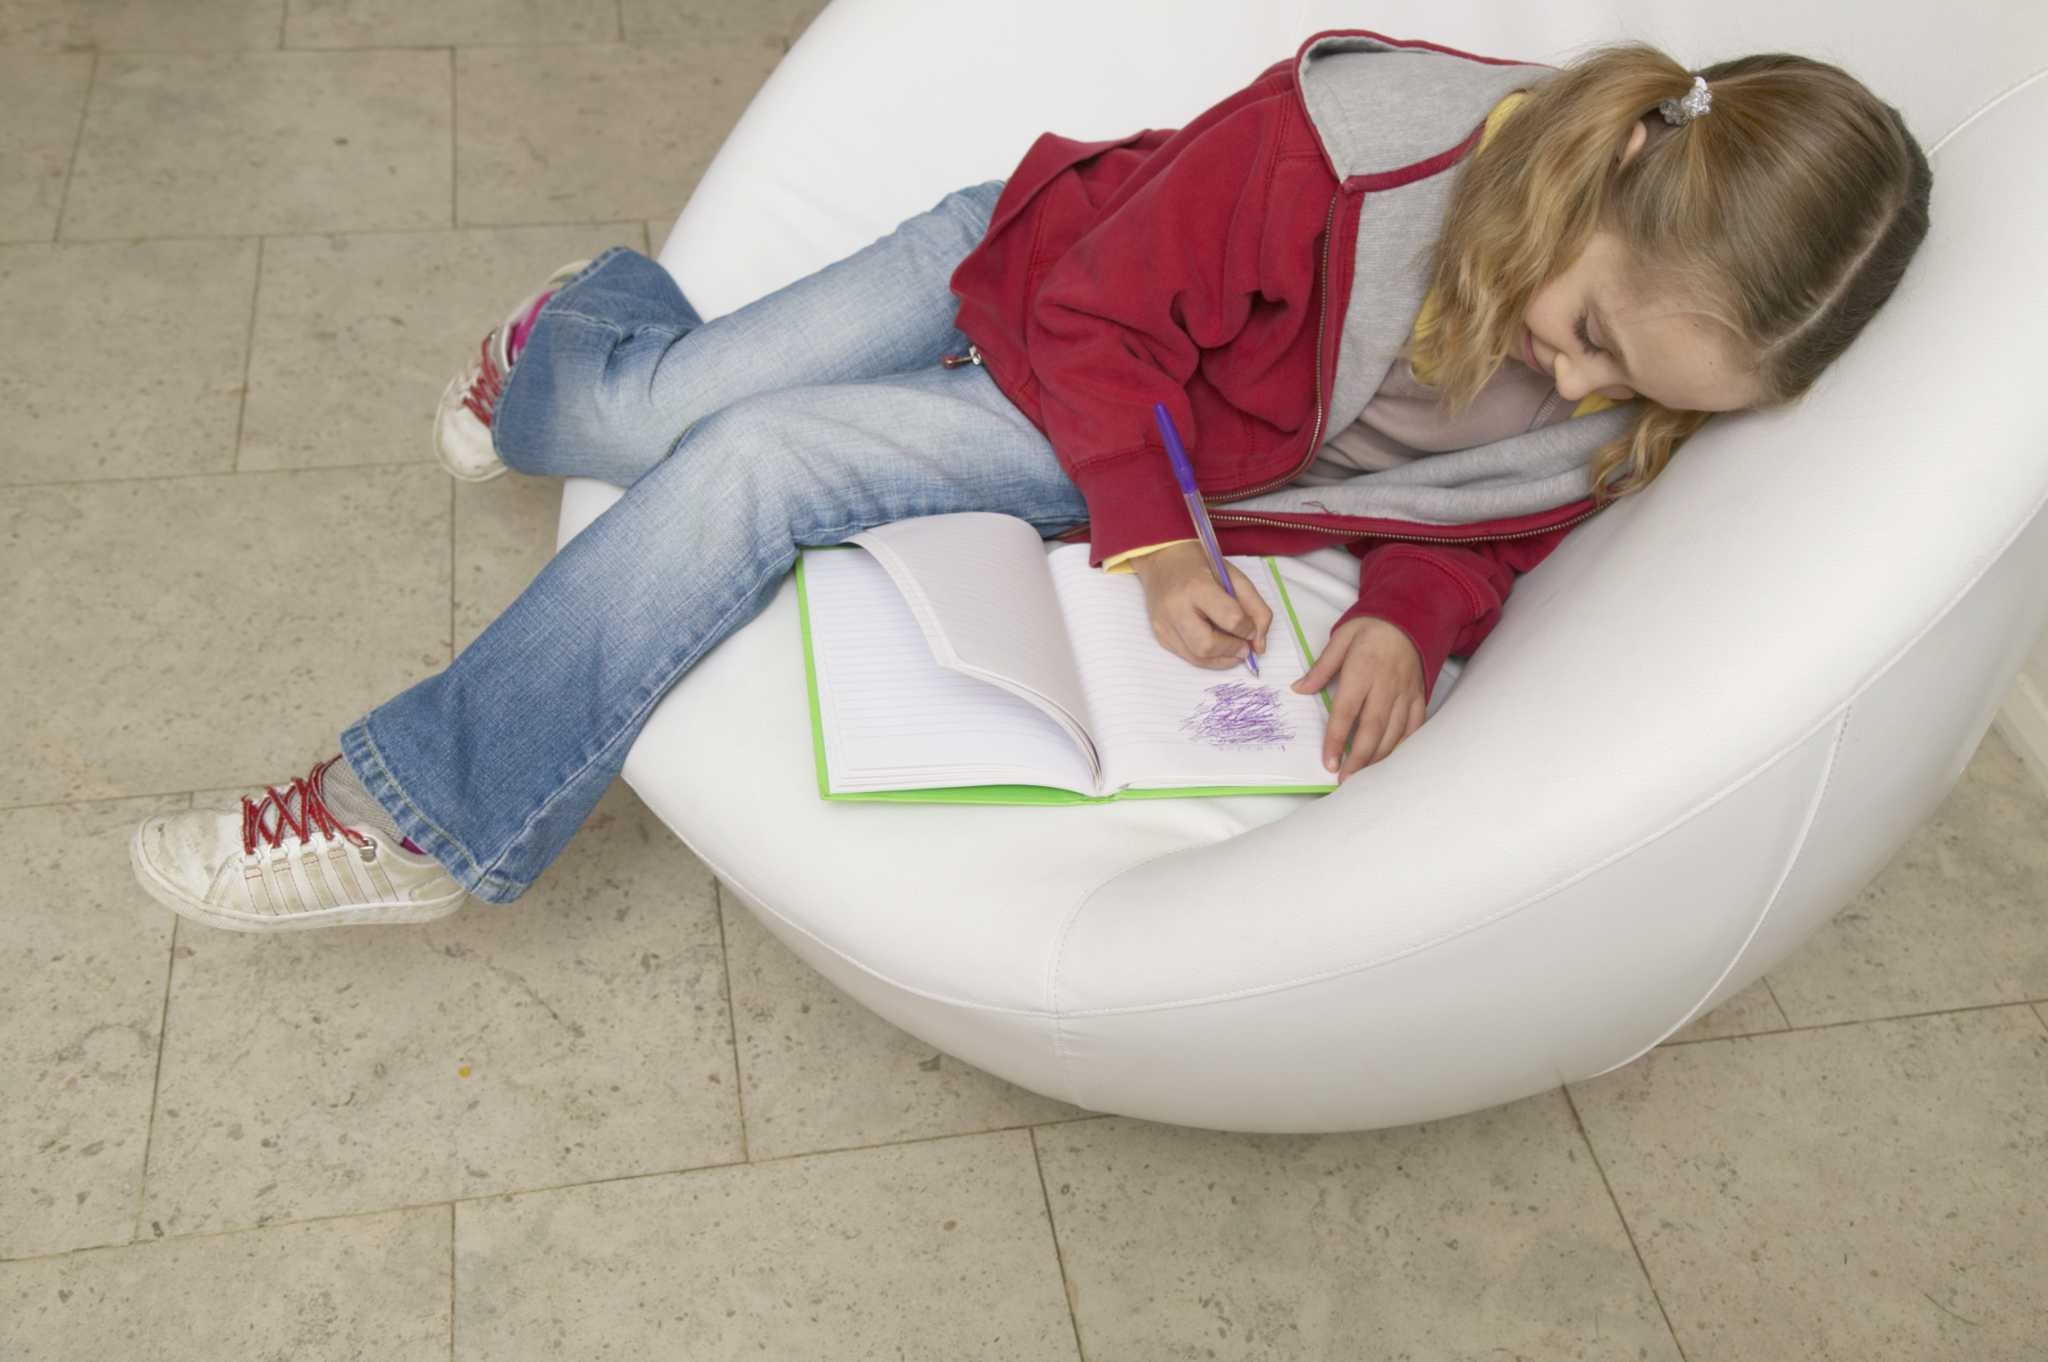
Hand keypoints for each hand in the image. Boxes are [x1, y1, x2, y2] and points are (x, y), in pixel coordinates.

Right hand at [1130, 541, 1273, 668]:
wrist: (1163, 560)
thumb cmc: (1201, 565)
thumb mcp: (1234, 577)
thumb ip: (1256, 608)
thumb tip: (1259, 646)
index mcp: (1197, 586)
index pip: (1230, 619)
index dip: (1248, 629)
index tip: (1252, 629)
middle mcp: (1176, 608)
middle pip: (1207, 646)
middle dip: (1232, 650)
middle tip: (1245, 647)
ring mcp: (1164, 624)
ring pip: (1197, 658)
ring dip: (1222, 659)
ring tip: (1233, 648)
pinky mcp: (1160, 635)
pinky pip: (1188, 657)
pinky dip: (1208, 657)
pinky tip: (1216, 645)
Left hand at [1290, 616, 1425, 781]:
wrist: (1412, 616)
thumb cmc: (1372, 627)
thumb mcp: (1341, 638)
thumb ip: (1321, 667)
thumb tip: (1299, 689)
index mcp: (1362, 671)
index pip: (1346, 712)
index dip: (1336, 740)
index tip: (1328, 762)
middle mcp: (1385, 685)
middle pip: (1372, 730)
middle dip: (1358, 759)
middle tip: (1345, 780)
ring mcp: (1405, 693)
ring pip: (1394, 733)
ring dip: (1378, 758)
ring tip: (1362, 776)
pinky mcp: (1418, 696)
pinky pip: (1414, 726)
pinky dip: (1403, 745)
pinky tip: (1391, 759)